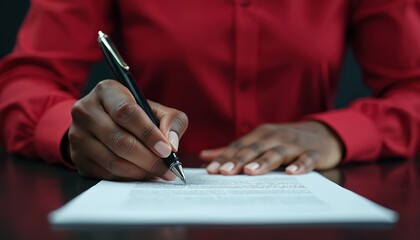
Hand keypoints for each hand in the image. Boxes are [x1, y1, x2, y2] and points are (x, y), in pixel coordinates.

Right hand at [65, 80, 187, 179]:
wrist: (103, 123)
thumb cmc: (134, 115)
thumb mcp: (155, 109)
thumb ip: (171, 120)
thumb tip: (171, 142)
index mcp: (106, 91)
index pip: (126, 112)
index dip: (149, 133)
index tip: (166, 149)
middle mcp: (86, 111)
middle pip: (120, 140)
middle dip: (149, 159)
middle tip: (168, 168)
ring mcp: (77, 135)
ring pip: (113, 161)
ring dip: (141, 171)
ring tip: (159, 173)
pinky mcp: (77, 157)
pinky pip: (106, 174)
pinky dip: (128, 178)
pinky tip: (142, 174)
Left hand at [200, 121, 342, 174]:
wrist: (322, 134)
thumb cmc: (285, 141)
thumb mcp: (260, 142)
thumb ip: (234, 150)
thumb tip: (205, 156)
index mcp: (260, 135)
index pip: (239, 146)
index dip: (225, 158)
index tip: (211, 170)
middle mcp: (275, 137)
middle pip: (254, 149)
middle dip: (238, 160)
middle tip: (225, 172)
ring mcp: (294, 144)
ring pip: (277, 153)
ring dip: (263, 162)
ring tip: (250, 172)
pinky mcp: (313, 152)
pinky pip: (306, 159)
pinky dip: (300, 165)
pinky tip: (292, 172)